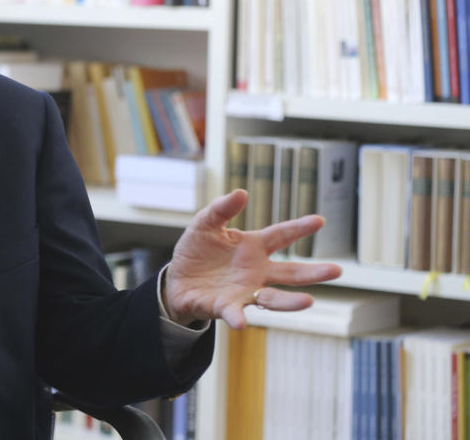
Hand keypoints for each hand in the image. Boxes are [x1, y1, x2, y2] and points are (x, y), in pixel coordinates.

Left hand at [163, 189, 341, 329]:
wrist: (178, 280)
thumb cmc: (197, 251)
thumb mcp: (205, 224)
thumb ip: (221, 209)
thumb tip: (241, 193)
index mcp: (253, 247)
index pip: (281, 236)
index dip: (299, 228)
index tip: (320, 220)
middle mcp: (256, 271)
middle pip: (290, 272)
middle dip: (313, 272)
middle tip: (337, 271)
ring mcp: (245, 291)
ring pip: (273, 298)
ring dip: (290, 302)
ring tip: (308, 302)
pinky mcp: (226, 307)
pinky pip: (235, 313)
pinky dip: (238, 317)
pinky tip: (241, 322)